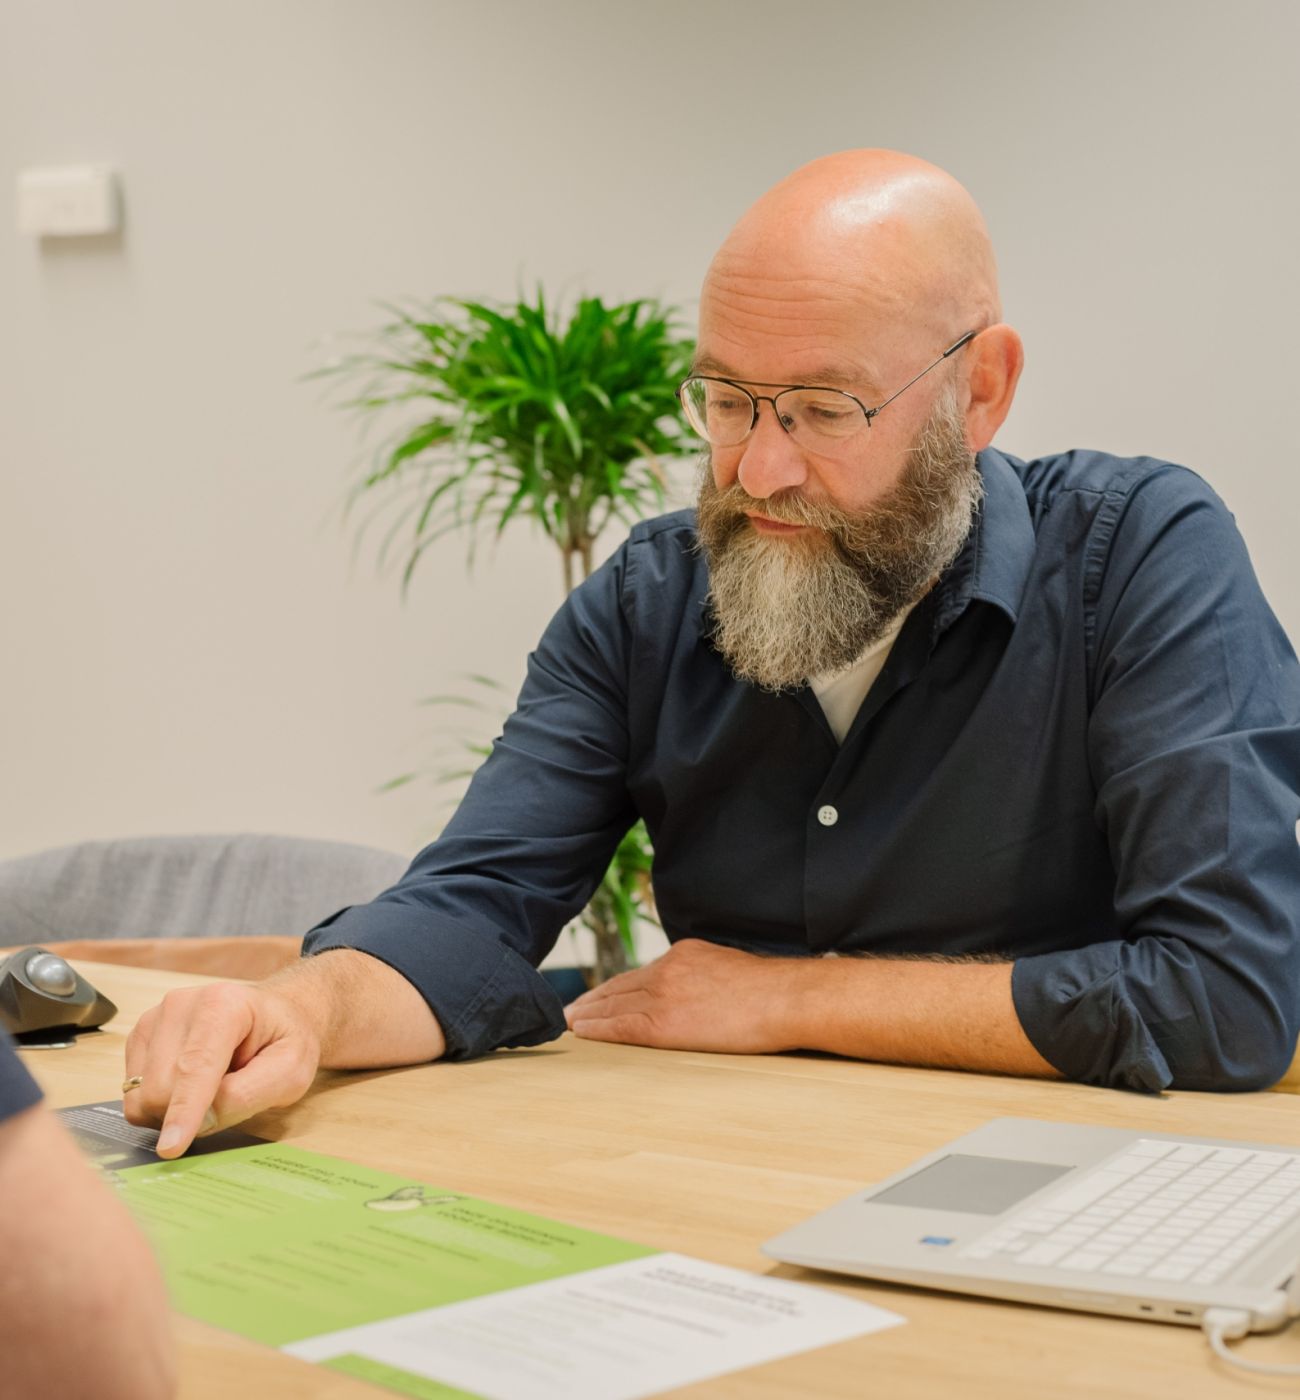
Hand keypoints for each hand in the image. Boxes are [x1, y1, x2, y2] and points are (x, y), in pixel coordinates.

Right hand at [123, 980, 323, 1158]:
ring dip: (174, 1109)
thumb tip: (199, 1122)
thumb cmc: (284, 1041)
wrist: (270, 1016)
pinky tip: (190, 1082)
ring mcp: (154, 1019)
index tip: (171, 1148)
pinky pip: (134, 1094)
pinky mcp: (139, 1037)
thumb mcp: (290, 1071)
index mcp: (223, 1004)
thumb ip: (247, 1095)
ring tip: (211, 1086)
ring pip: (141, 1096)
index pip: (196, 1067)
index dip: (183, 1109)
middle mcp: (180, 1005)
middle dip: (189, 1114)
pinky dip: (161, 1102)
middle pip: (161, 1088)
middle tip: (228, 1097)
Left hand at [563, 939, 798, 1052]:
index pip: (639, 974)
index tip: (596, 997)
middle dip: (592, 1000)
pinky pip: (621, 1026)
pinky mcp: (665, 1022)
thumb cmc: (771, 992)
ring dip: (587, 1015)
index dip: (613, 988)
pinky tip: (581, 1032)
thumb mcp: (729, 969)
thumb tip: (698, 995)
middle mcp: (667, 969)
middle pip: (619, 987)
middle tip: (568, 1011)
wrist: (784, 998)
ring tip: (567, 1023)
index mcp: (684, 954)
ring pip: (614, 1005)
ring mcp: (664, 993)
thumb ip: (704, 977)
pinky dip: (597, 1029)